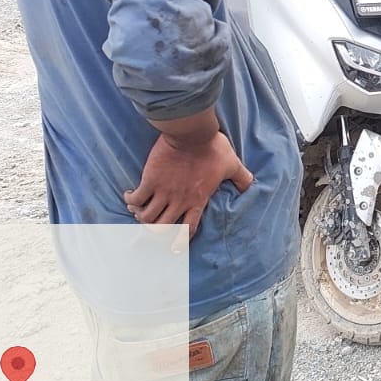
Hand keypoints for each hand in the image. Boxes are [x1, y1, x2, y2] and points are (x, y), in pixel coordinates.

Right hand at [124, 131, 253, 236]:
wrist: (192, 133)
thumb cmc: (213, 148)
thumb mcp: (231, 164)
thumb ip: (242, 178)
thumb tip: (251, 185)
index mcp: (198, 200)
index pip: (189, 229)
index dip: (180, 241)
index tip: (174, 246)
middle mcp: (180, 201)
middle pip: (162, 228)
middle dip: (155, 230)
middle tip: (151, 223)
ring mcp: (164, 192)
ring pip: (147, 217)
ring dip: (141, 215)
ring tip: (138, 208)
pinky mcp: (150, 180)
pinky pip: (136, 199)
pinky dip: (130, 200)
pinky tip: (129, 195)